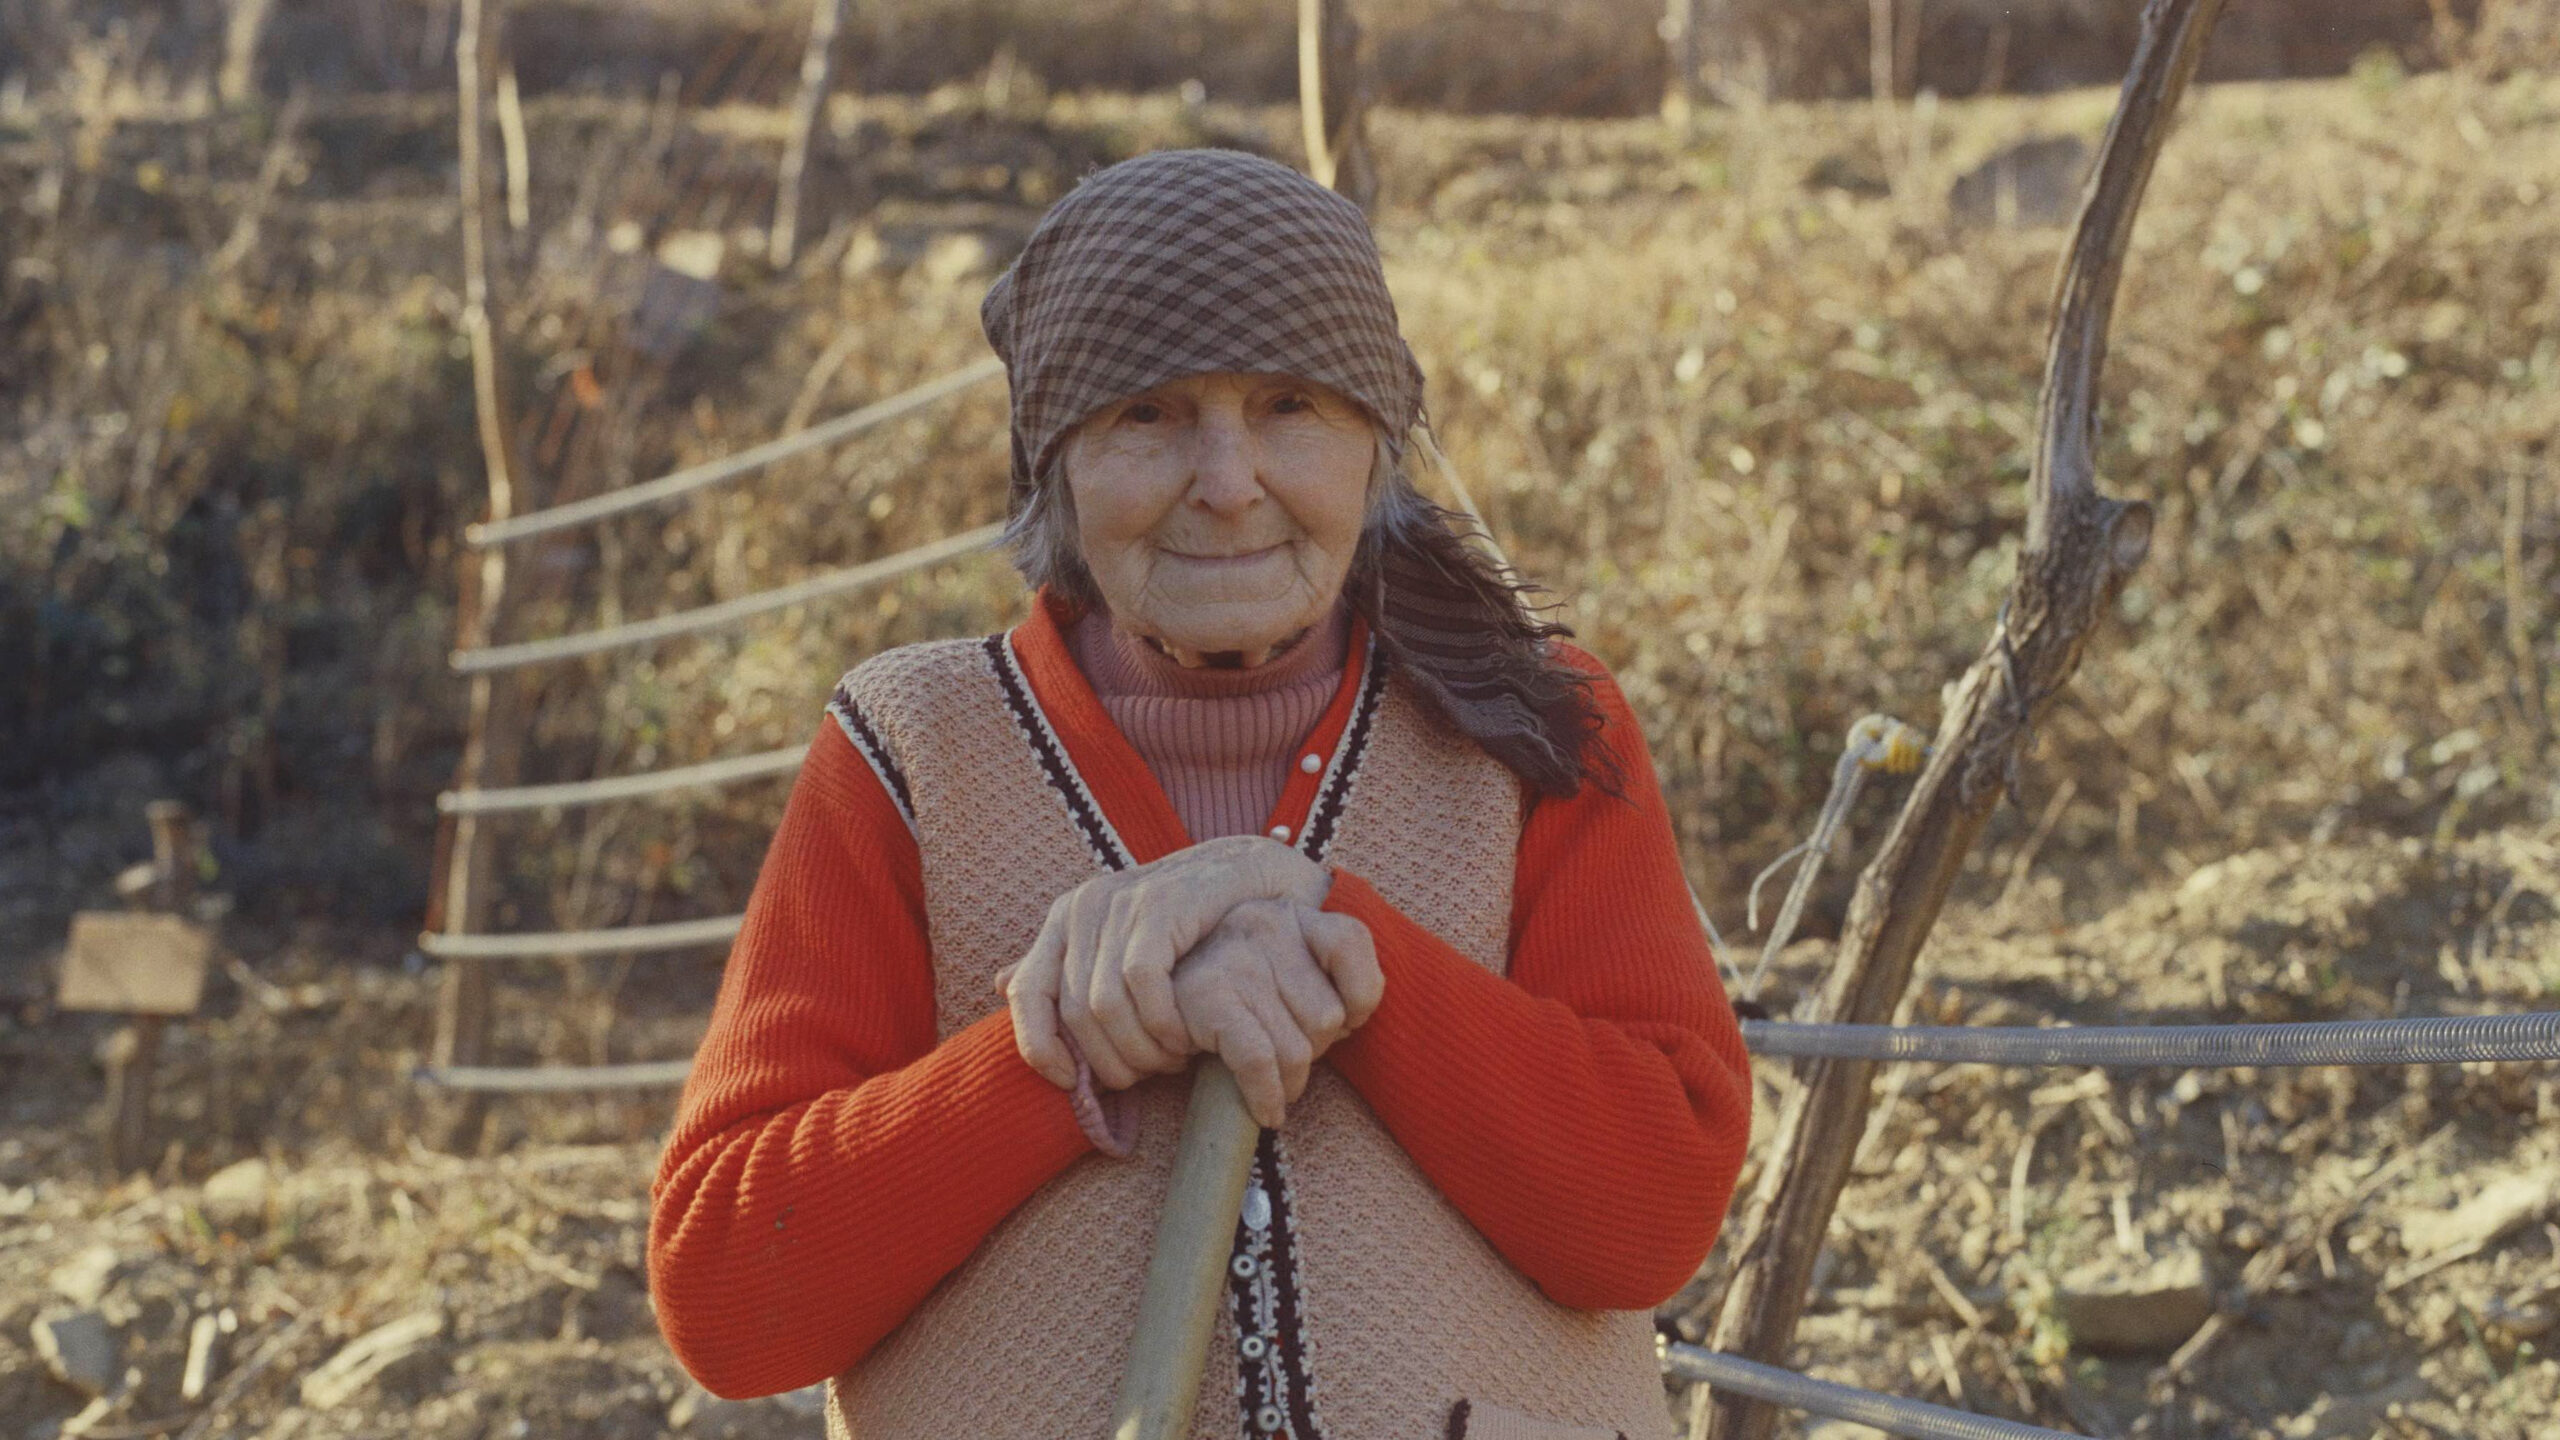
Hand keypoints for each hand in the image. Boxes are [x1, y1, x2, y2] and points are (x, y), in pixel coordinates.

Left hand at [997, 836, 1333, 1091]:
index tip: (1072, 1082)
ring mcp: (1120, 904)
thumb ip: (1064, 966)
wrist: (1248, 876)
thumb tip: (999, 984)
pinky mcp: (1159, 906)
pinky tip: (1185, 1036)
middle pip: (1073, 1012)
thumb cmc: (1185, 923)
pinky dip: (1161, 1023)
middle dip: (1109, 1060)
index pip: (1026, 993)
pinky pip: (1142, 984)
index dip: (1039, 1047)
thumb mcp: (1118, 942)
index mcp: (1064, 919)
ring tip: (1170, 1060)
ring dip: (1139, 1049)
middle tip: (1146, 1075)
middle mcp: (1083, 908)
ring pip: (1104, 1005)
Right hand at [1173, 899, 1381, 1126]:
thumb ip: (1337, 977)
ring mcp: (1234, 957)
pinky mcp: (1206, 995)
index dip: (1360, 997)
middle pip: (1329, 1015)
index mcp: (1292, 911)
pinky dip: (1265, 1095)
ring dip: (1289, 1080)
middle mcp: (1264, 922)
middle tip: (1287, 1052)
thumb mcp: (1296, 970)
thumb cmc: (1244, 998)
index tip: (1345, 1020)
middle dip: (1315, 1049)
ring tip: (1271, 1078)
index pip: (1350, 941)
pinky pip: (1258, 1061)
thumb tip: (1357, 1016)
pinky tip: (1265, 1109)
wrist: (1155, 1001)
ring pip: (1298, 1048)